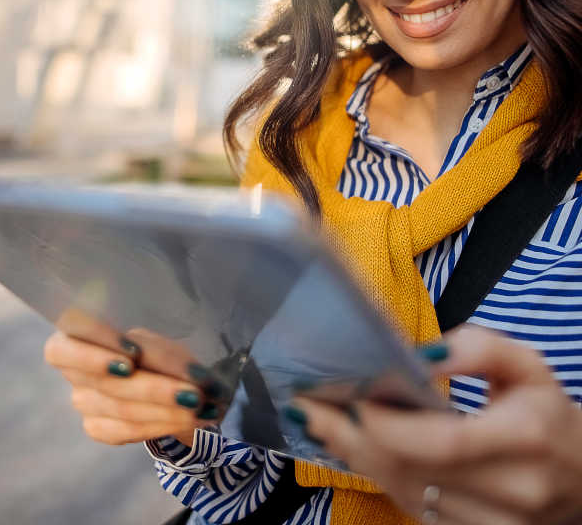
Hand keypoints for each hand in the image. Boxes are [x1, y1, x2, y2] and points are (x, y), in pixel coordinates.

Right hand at [45, 311, 224, 446]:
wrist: (165, 383)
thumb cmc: (157, 354)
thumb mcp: (160, 344)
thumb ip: (157, 353)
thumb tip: (170, 371)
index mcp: (79, 334)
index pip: (65, 344)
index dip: (95, 350)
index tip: (134, 354)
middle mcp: (73, 370)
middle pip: (105, 382)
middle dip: (152, 388)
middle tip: (192, 392)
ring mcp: (83, 401)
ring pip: (121, 409)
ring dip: (165, 409)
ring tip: (199, 405)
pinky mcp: (98, 428)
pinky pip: (128, 430)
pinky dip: (161, 424)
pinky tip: (187, 419)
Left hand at [290, 326, 581, 524]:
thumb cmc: (548, 412)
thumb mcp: (528, 364)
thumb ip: (479, 348)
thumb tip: (423, 354)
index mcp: (522, 439)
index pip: (442, 441)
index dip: (388, 423)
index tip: (349, 395)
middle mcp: (508, 491)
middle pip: (410, 469)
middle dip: (349, 436)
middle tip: (306, 404)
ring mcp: (491, 523)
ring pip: (404, 492)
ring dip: (353, 456)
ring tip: (314, 420)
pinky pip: (411, 507)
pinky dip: (374, 475)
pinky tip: (346, 447)